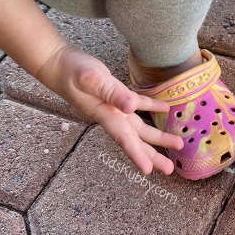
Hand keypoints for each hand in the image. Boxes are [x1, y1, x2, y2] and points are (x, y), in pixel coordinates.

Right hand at [35, 43, 182, 174]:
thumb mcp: (91, 78)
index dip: (136, 155)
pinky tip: (166, 109)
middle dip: (152, 155)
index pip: (124, 139)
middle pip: (136, 140)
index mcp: (106, 115)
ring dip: (158, 137)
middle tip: (170, 169)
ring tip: (177, 145)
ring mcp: (114, 108)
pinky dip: (152, 107)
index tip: (148, 170)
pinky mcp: (116, 96)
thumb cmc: (71, 71)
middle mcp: (112, 116)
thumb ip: (110, 92)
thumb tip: (130, 106)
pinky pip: (138, 105)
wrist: (58, 64)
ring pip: (140, 127)